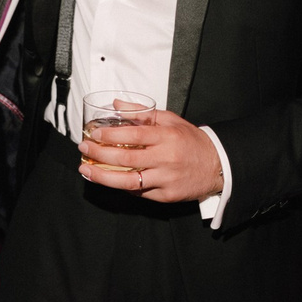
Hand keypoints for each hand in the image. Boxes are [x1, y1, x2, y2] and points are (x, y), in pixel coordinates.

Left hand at [77, 109, 224, 202]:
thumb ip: (143, 113)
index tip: (93, 135)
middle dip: (99, 155)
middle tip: (84, 150)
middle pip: (126, 159)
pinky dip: (122, 187)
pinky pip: (140, 193)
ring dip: (104, 178)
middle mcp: (166, 158)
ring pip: (129, 181)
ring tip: (87, 171)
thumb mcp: (171, 120)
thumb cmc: (191, 141)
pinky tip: (109, 181)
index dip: (110, 135)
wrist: (217, 164)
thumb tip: (117, 105)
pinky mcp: (167, 196)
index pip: (133, 134)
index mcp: (166, 137)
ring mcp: (166, 179)